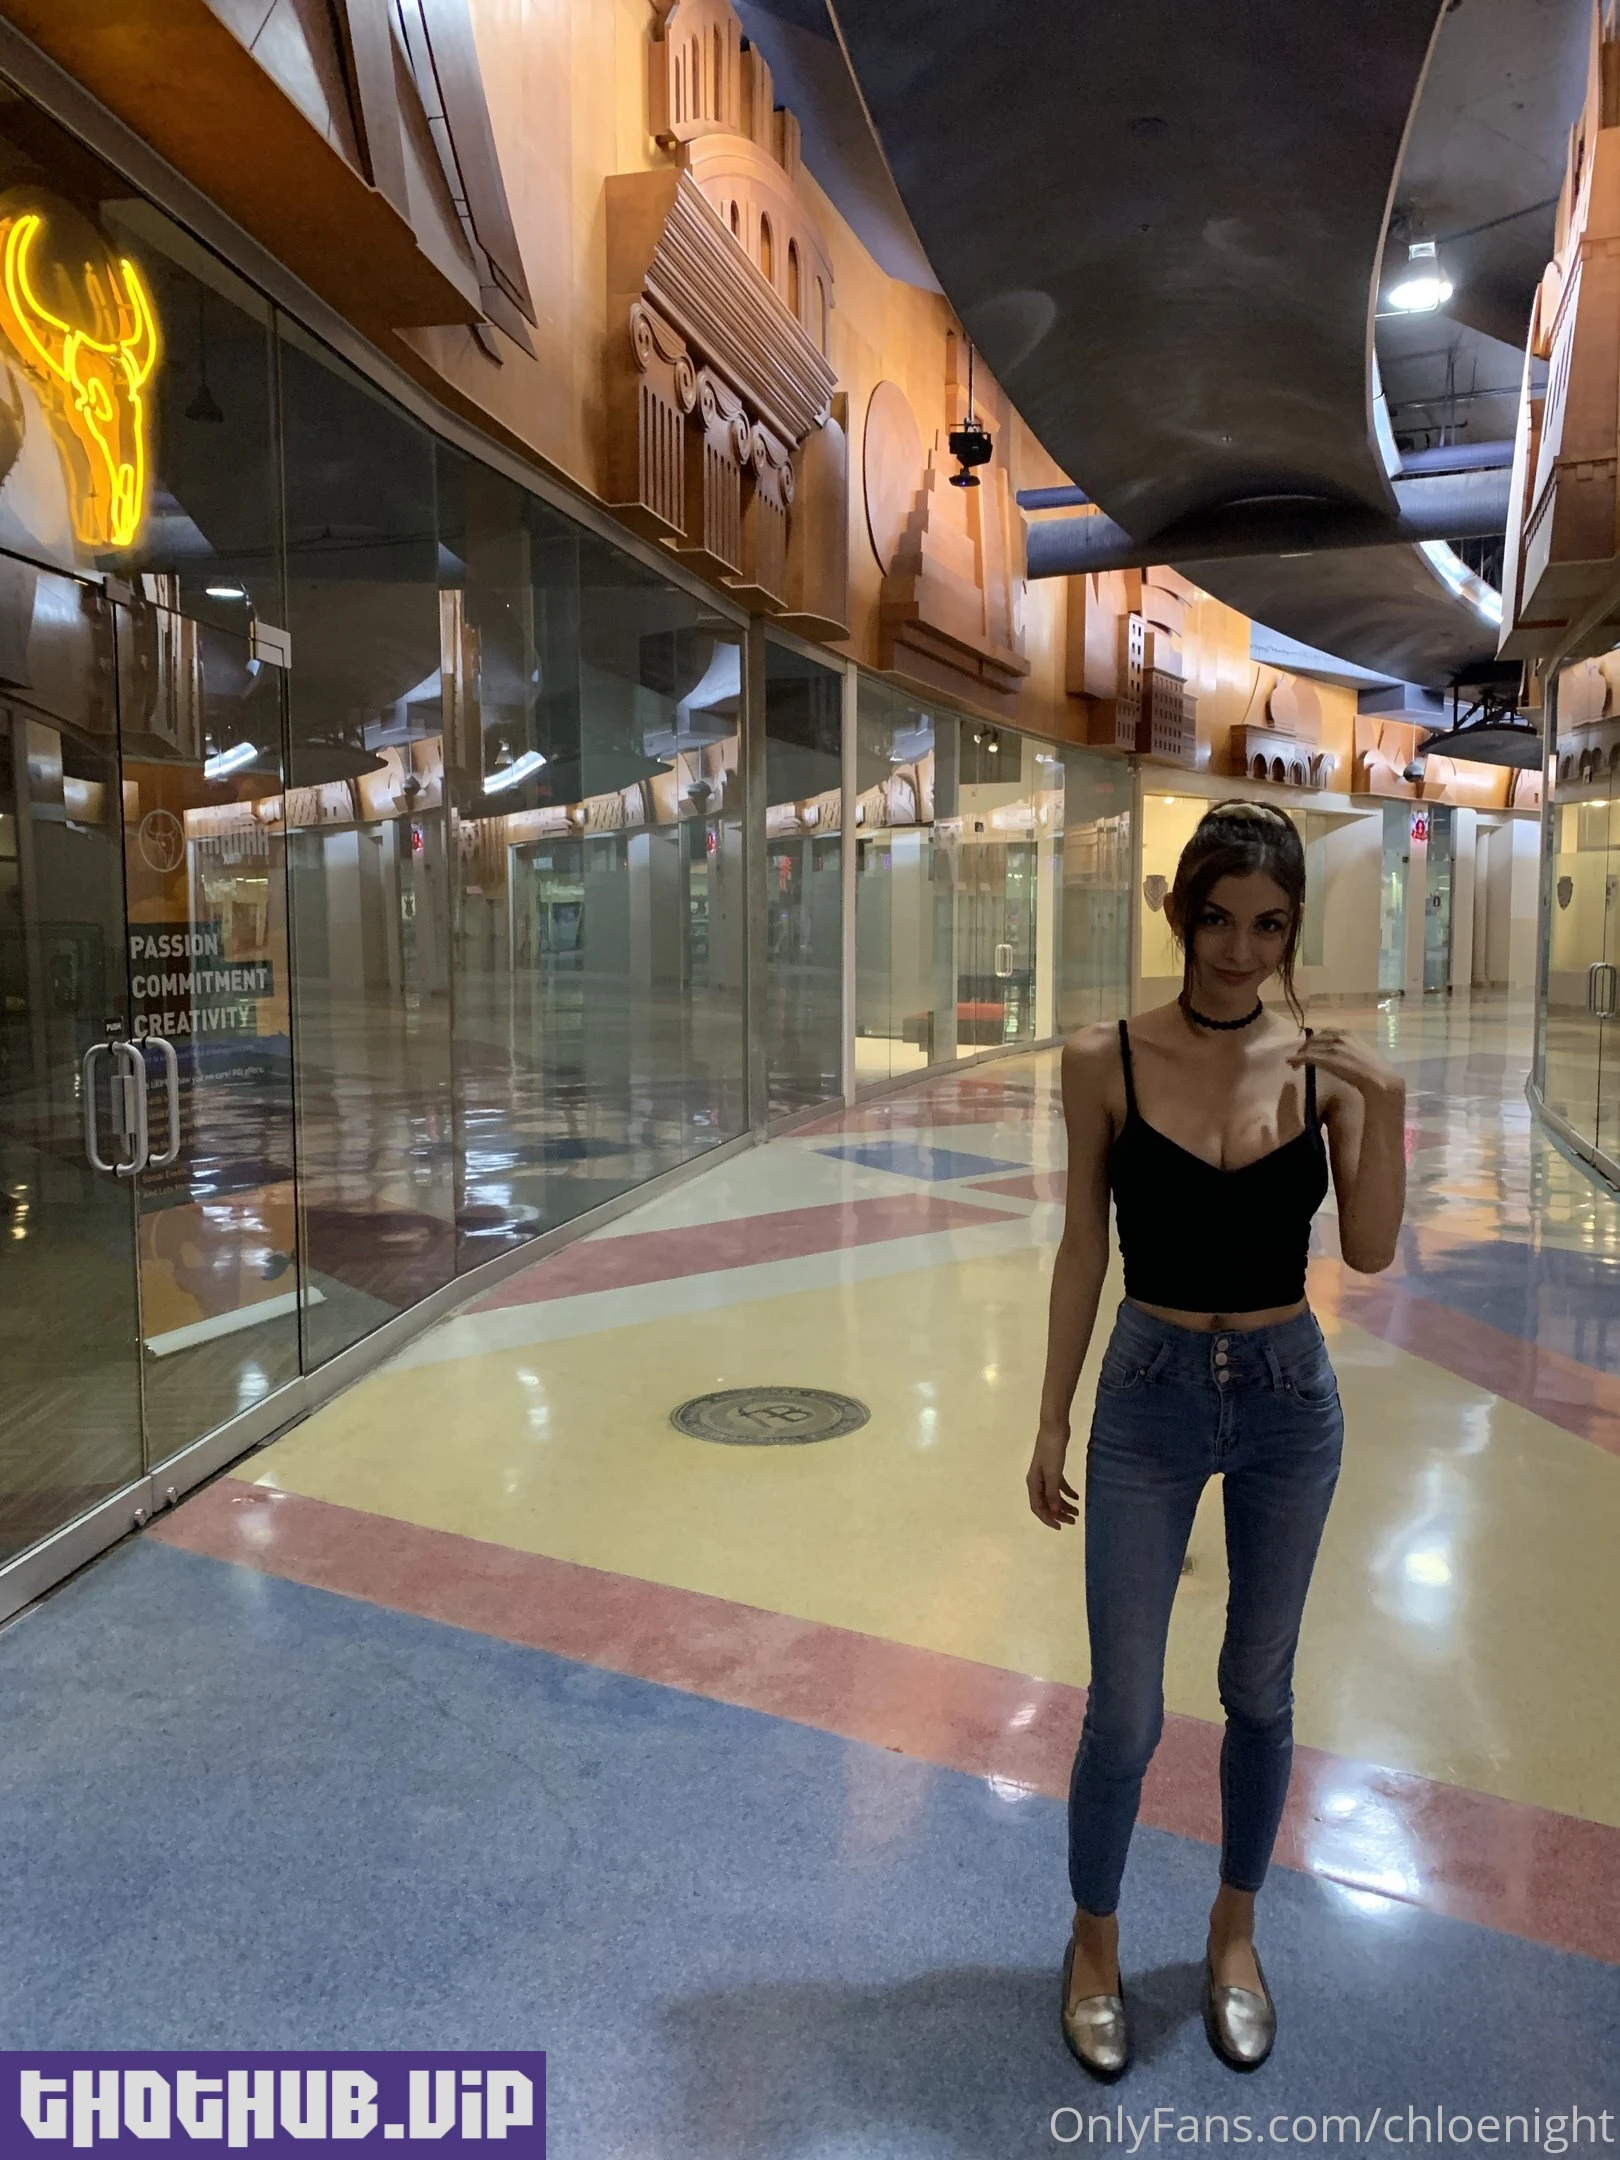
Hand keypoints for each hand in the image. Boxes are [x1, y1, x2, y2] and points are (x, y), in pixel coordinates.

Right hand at [1027, 1424, 1077, 1528]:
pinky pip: (1059, 1485)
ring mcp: (1045, 1474)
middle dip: (1059, 1514)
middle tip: (1073, 1521)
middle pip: (1046, 1503)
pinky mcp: (1054, 1468)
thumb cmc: (1052, 1451)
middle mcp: (1037, 1481)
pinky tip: (1077, 1497)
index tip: (1061, 1527)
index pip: (1037, 1507)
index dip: (1048, 1519)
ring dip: (1064, 1505)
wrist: (1054, 1428)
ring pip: (1053, 1495)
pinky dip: (1067, 1492)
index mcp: (1033, 1483)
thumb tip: (1053, 1512)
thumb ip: (1052, 1494)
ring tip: (1077, 1512)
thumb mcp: (1053, 1474)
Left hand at [1287, 1027, 1403, 1103]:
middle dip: (1305, 1047)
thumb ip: (1348, 1050)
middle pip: (1314, 1039)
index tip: (1309, 1049)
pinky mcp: (1328, 1057)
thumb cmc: (1373, 1069)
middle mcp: (1339, 1036)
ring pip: (1309, 1047)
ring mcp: (1333, 1046)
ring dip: (1300, 1054)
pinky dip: (1297, 1059)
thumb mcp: (1359, 1053)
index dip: (1314, 1041)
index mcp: (1348, 1033)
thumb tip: (1338, 1055)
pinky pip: (1307, 1056)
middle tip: (1299, 1057)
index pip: (1324, 1033)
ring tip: (1294, 1063)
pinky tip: (1291, 1063)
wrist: (1379, 1077)